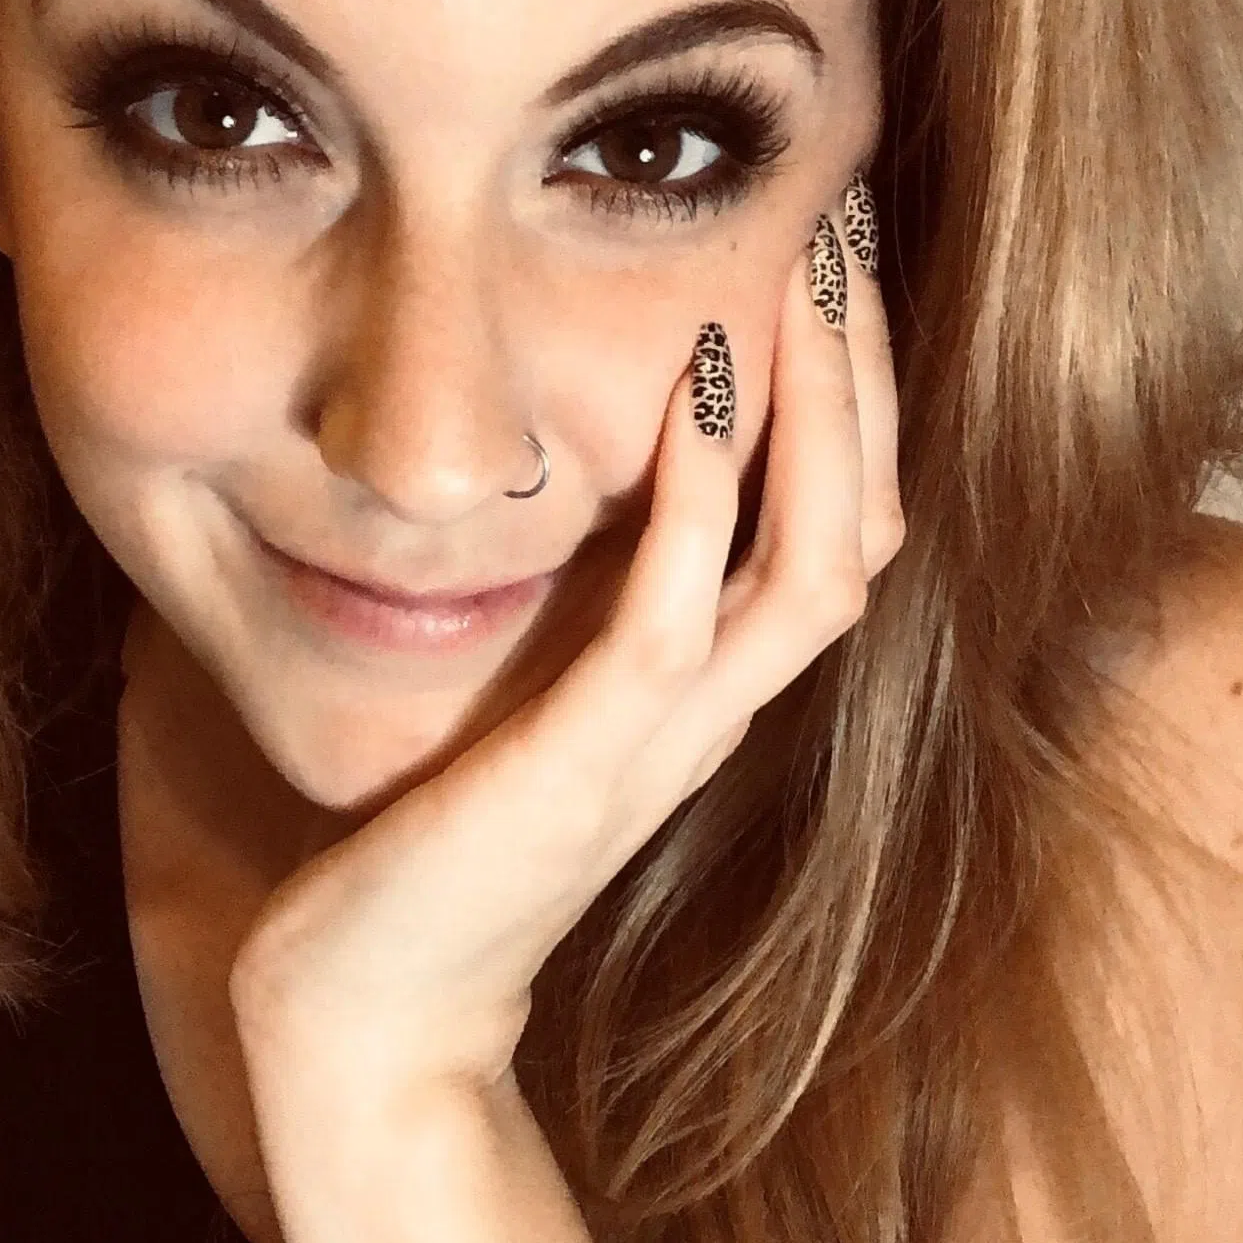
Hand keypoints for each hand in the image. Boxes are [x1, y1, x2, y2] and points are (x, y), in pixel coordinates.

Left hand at [228, 205, 902, 1102]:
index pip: (841, 527)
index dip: (858, 401)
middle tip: (851, 232)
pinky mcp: (586, 761)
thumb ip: (574, 617)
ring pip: (816, 563)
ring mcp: (665, 739)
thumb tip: (572, 491)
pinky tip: (700, 385)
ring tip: (810, 277)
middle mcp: (716, 708)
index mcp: (707, 686)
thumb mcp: (530, 699)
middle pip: (866, 528)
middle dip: (869, 377)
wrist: (373, 1010)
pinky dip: (702, 495)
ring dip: (825, 415)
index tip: (831, 267)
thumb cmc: (436, 846)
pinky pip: (676, 612)